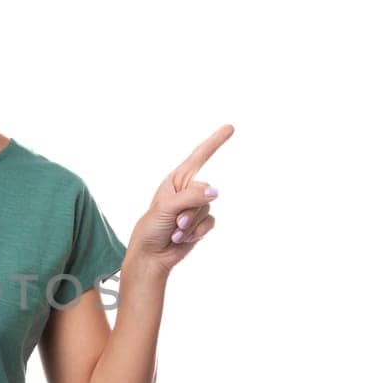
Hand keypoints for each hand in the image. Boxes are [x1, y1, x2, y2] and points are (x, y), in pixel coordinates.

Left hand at [128, 124, 233, 273]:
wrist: (151, 255)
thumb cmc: (151, 228)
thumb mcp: (166, 207)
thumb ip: (191, 196)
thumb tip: (216, 191)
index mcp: (176, 180)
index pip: (199, 156)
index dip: (215, 142)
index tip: (230, 127)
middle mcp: (188, 190)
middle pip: (206, 191)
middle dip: (191, 209)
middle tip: (174, 221)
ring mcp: (195, 207)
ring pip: (208, 209)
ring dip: (191, 223)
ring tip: (175, 230)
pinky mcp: (201, 223)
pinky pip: (210, 223)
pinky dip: (198, 232)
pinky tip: (183, 238)